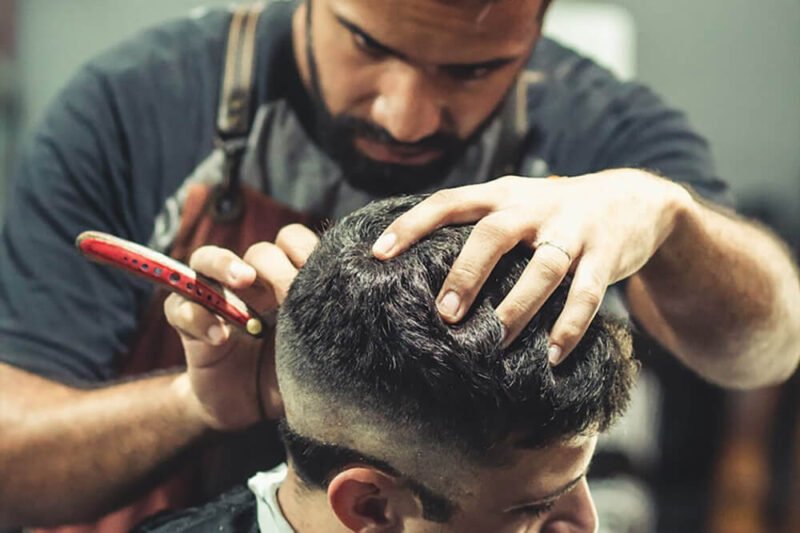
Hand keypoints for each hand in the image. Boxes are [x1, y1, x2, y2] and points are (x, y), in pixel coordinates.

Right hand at [165, 224, 317, 429]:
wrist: (249, 409)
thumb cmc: (288, 376)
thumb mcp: (312, 352)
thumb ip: (326, 328)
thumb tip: (361, 308)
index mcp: (284, 281)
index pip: (291, 241)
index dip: (302, 248)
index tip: (314, 272)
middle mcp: (250, 284)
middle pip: (254, 250)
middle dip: (269, 263)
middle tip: (281, 287)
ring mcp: (216, 300)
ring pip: (203, 260)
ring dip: (223, 264)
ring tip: (241, 281)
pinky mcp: (189, 325)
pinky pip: (180, 308)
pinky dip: (198, 317)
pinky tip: (221, 338)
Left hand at [372, 170, 690, 362]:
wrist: (634, 198)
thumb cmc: (554, 212)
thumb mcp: (514, 203)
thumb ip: (476, 225)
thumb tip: (417, 265)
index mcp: (503, 194)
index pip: (449, 202)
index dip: (411, 224)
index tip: (377, 254)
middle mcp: (534, 207)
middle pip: (494, 233)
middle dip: (467, 273)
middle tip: (444, 314)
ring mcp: (573, 229)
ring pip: (544, 268)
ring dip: (518, 307)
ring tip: (497, 341)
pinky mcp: (606, 254)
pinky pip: (588, 293)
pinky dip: (571, 325)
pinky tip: (554, 354)